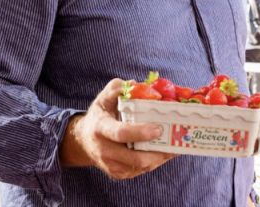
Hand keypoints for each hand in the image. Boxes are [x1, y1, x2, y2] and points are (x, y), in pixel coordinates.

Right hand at [59, 78, 175, 178]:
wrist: (84, 140)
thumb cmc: (100, 115)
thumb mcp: (105, 98)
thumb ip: (119, 88)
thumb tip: (138, 85)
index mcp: (100, 127)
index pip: (121, 133)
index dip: (140, 132)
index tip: (158, 129)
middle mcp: (104, 150)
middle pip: (134, 157)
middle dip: (157, 151)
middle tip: (173, 139)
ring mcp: (110, 165)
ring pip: (140, 167)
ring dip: (160, 158)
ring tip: (175, 146)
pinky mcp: (117, 174)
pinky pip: (140, 170)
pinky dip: (154, 162)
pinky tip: (164, 152)